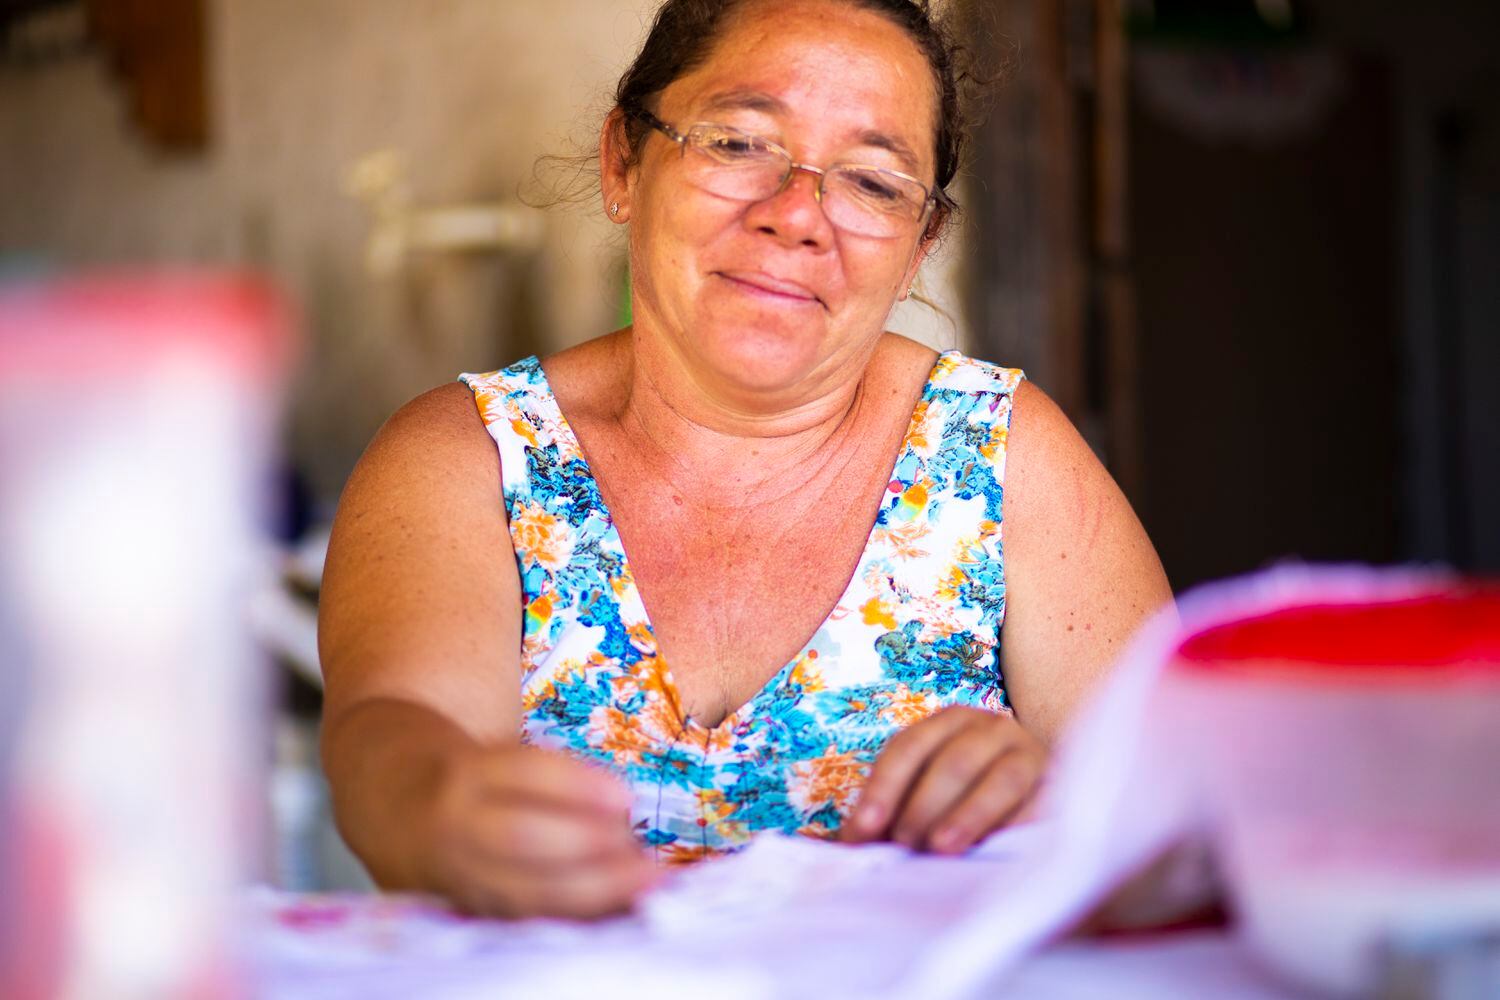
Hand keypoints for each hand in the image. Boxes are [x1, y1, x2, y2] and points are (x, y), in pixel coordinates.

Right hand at [415, 744, 658, 918]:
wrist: (392, 804)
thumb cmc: (472, 777)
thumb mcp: (500, 758)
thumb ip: (555, 782)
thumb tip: (624, 812)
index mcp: (465, 771)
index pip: (524, 773)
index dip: (578, 786)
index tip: (626, 797)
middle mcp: (455, 823)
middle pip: (524, 838)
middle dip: (591, 849)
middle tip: (644, 857)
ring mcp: (456, 874)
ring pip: (523, 891)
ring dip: (592, 891)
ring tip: (642, 886)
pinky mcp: (464, 912)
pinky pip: (522, 921)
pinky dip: (573, 919)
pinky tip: (615, 914)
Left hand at [840, 706, 1045, 853]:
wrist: (1037, 803)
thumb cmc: (960, 807)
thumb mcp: (917, 804)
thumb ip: (874, 822)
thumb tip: (814, 844)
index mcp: (948, 724)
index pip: (908, 749)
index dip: (882, 790)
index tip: (862, 832)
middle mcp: (991, 728)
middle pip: (952, 762)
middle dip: (922, 808)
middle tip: (904, 848)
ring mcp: (1031, 753)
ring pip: (1000, 779)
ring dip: (967, 816)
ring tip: (940, 849)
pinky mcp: (1063, 785)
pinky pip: (1043, 804)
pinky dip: (1017, 827)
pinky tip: (995, 852)